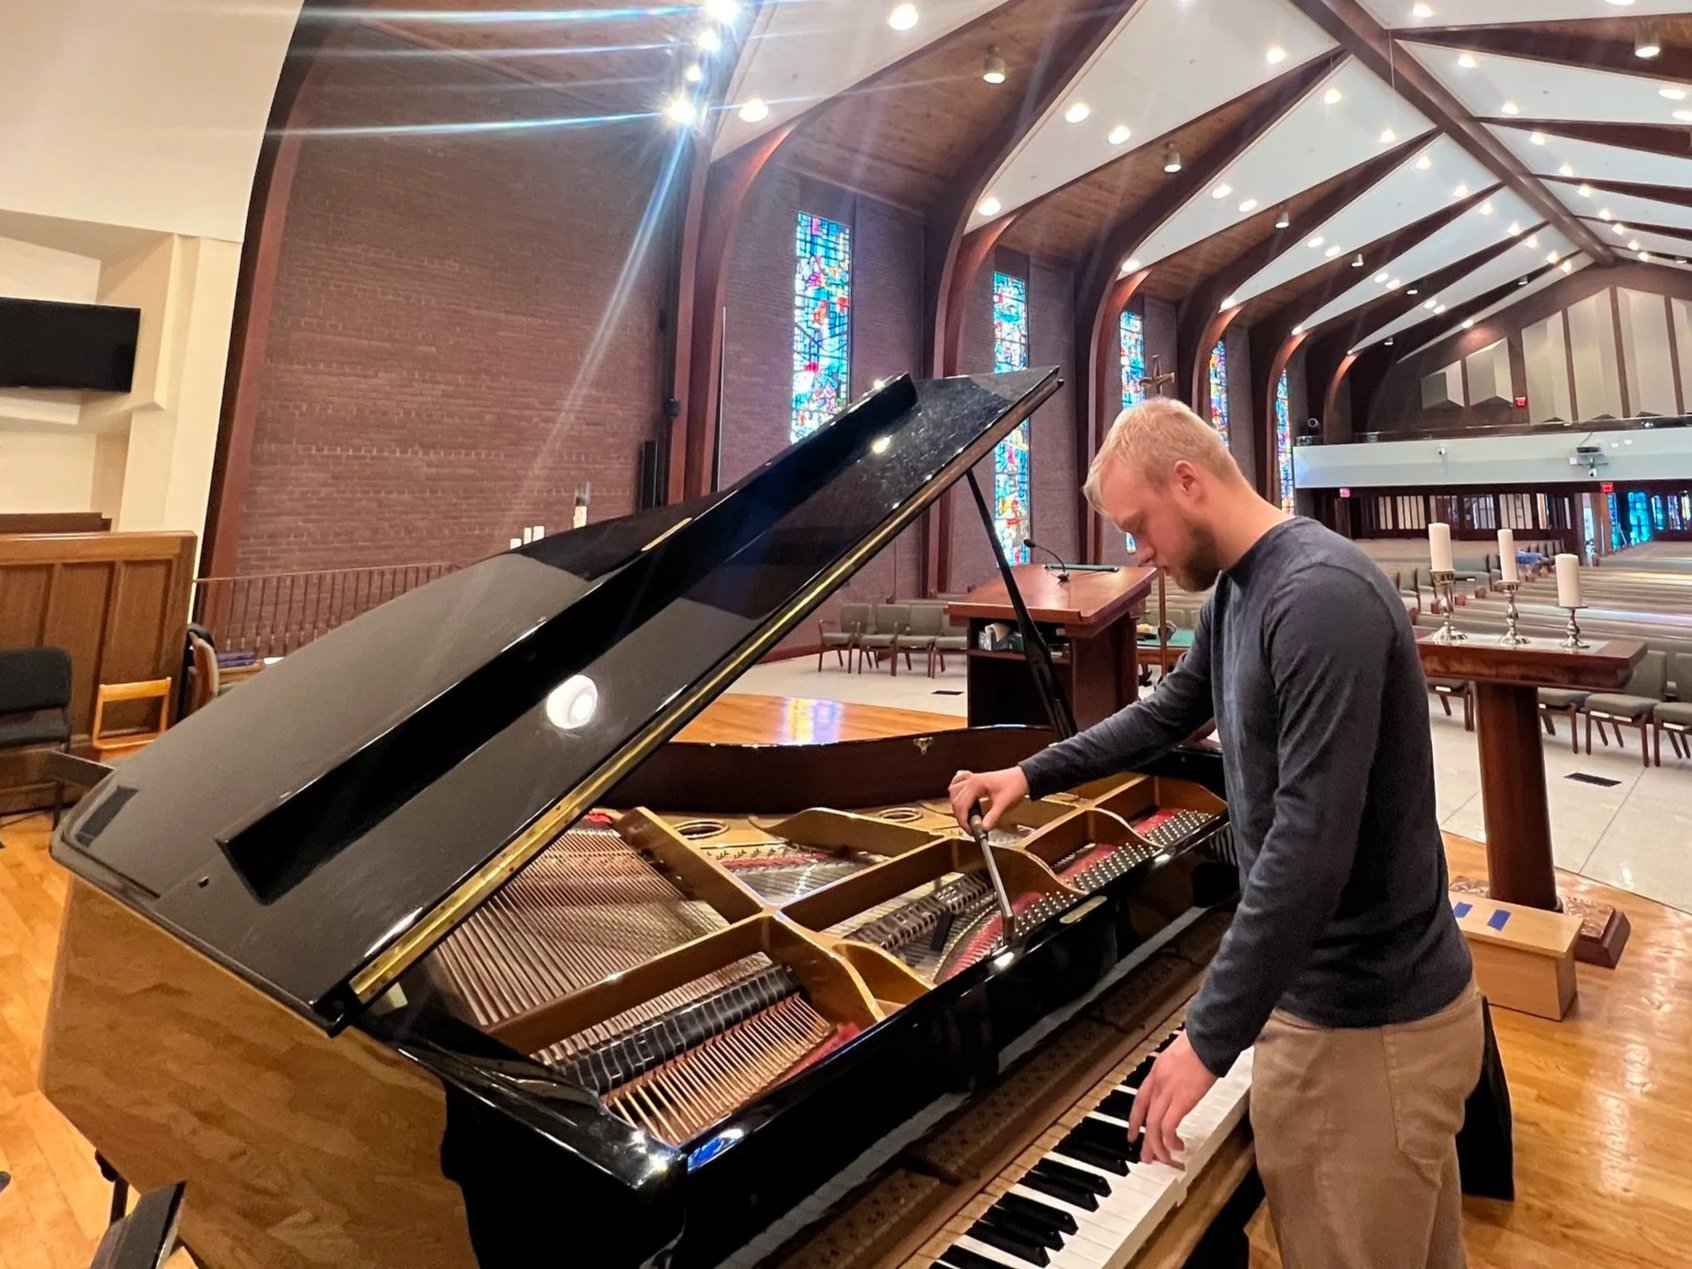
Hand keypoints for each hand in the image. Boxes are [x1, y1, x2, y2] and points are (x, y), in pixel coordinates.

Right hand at [948, 766, 1028, 832]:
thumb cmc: (1014, 786)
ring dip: (956, 804)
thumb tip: (983, 828)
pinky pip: (958, 782)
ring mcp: (972, 778)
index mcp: (976, 784)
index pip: (962, 805)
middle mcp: (971, 780)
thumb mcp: (1004, 803)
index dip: (963, 820)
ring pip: (954, 791)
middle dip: (960, 816)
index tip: (969, 830)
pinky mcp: (975, 779)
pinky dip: (956, 791)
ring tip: (964, 816)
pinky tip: (958, 797)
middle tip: (969, 827)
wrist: (1022, 777)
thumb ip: (992, 816)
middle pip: (956, 800)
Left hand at [1125, 1033, 1216, 1166]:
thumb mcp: (1178, 1057)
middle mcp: (1158, 1084)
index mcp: (1156, 1072)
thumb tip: (1180, 1082)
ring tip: (1162, 1157)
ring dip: (1157, 1145)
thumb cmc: (1200, 1045)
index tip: (1133, 1133)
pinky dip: (1169, 1139)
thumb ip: (1175, 1072)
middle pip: (1145, 1117)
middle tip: (1146, 1156)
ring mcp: (1168, 1092)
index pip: (1139, 1101)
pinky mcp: (1182, 1100)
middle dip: (1145, 1140)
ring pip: (1153, 1125)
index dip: (1134, 1119)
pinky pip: (1168, 1126)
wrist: (1207, 1040)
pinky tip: (1176, 1145)